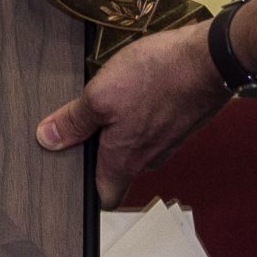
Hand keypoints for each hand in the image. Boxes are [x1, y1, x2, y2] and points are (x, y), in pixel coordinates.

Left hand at [35, 24, 227, 206]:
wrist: (209, 58)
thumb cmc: (158, 77)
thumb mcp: (101, 95)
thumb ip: (74, 121)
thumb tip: (47, 138)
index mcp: (125, 160)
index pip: (105, 197)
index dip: (86, 191)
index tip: (69, 174)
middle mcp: (148, 158)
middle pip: (117, 168)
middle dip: (97, 151)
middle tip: (78, 127)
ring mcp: (166, 139)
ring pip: (134, 144)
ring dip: (118, 128)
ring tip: (103, 102)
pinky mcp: (177, 119)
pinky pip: (150, 126)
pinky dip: (138, 112)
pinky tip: (131, 88)